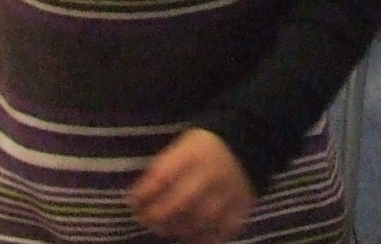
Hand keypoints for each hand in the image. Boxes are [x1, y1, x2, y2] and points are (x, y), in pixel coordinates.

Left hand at [126, 129, 254, 243]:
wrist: (247, 144)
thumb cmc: (204, 149)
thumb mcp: (182, 146)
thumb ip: (162, 170)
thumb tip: (138, 200)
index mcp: (194, 153)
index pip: (162, 176)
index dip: (143, 193)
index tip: (133, 202)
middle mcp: (211, 173)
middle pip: (179, 202)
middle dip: (157, 216)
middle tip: (147, 220)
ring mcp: (229, 193)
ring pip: (199, 220)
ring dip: (177, 228)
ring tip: (168, 227)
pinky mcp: (242, 208)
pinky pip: (221, 232)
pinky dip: (204, 238)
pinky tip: (193, 235)